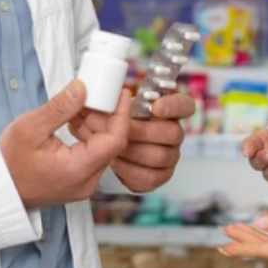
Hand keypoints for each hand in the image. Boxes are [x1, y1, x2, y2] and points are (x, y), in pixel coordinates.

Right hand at [0, 80, 129, 209]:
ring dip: (95, 124)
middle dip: (105, 115)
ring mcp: (84, 184)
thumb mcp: (30, 128)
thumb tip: (82, 88)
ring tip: (77, 106)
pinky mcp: (79, 181)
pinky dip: (88, 135)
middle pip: (111, 143)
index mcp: (78, 170)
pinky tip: (73, 121)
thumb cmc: (8, 163)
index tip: (122, 93)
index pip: (116, 140)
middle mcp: (87, 182)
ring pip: (103, 148)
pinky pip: (93, 155)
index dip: (122, 113)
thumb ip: (60, 107)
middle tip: (93, 94)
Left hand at [70, 91, 194, 193]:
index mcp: (165, 110)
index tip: (155, 106)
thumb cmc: (103, 121)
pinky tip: (116, 164)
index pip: (185, 105)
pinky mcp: (158, 176)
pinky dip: (130, 171)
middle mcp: (172, 132)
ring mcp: (168, 155)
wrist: (95, 149)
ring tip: (112, 148)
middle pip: (173, 133)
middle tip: (122, 132)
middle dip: (143, 132)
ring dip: (134, 152)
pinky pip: (151, 178)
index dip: (174, 106)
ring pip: (161, 156)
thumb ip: (97, 98)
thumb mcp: (97, 106)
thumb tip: (82, 90)